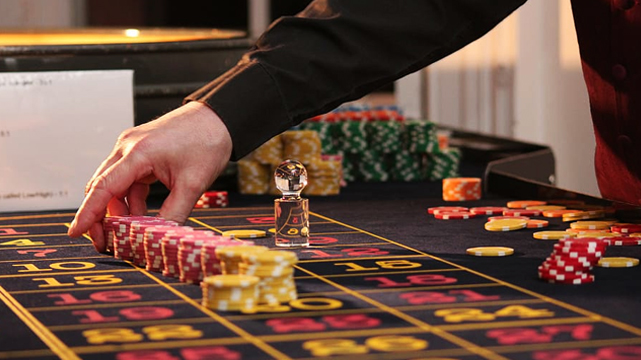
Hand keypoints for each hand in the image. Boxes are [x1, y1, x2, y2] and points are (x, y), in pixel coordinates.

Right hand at [67, 101, 232, 251]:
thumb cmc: (207, 142)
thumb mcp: (193, 184)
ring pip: (114, 186)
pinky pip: (128, 181)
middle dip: (100, 217)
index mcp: (138, 153)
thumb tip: (159, 239)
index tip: (75, 232)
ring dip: (119, 210)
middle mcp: (128, 148)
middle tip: (106, 243)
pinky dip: (131, 200)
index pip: (103, 188)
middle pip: (102, 187)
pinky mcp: (141, 152)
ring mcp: (132, 148)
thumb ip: (174, 214)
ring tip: (127, 234)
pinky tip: (140, 217)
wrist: (220, 119)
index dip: (88, 213)